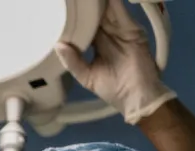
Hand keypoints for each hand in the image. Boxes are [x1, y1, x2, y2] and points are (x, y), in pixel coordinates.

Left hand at [53, 0, 175, 124]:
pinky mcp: (132, 30)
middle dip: (89, 6)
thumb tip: (58, 45)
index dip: (79, 17)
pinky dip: (114, 4)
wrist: (136, 97)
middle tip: (75, 0)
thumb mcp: (86, 76)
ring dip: (99, 3)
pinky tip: (105, 0)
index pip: (87, 25)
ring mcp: (122, 30)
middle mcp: (110, 34)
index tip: (69, 8)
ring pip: (108, 10)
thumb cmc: (113, 90)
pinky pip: (121, 13)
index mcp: (98, 43)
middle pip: (98, 14)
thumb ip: (72, 61)